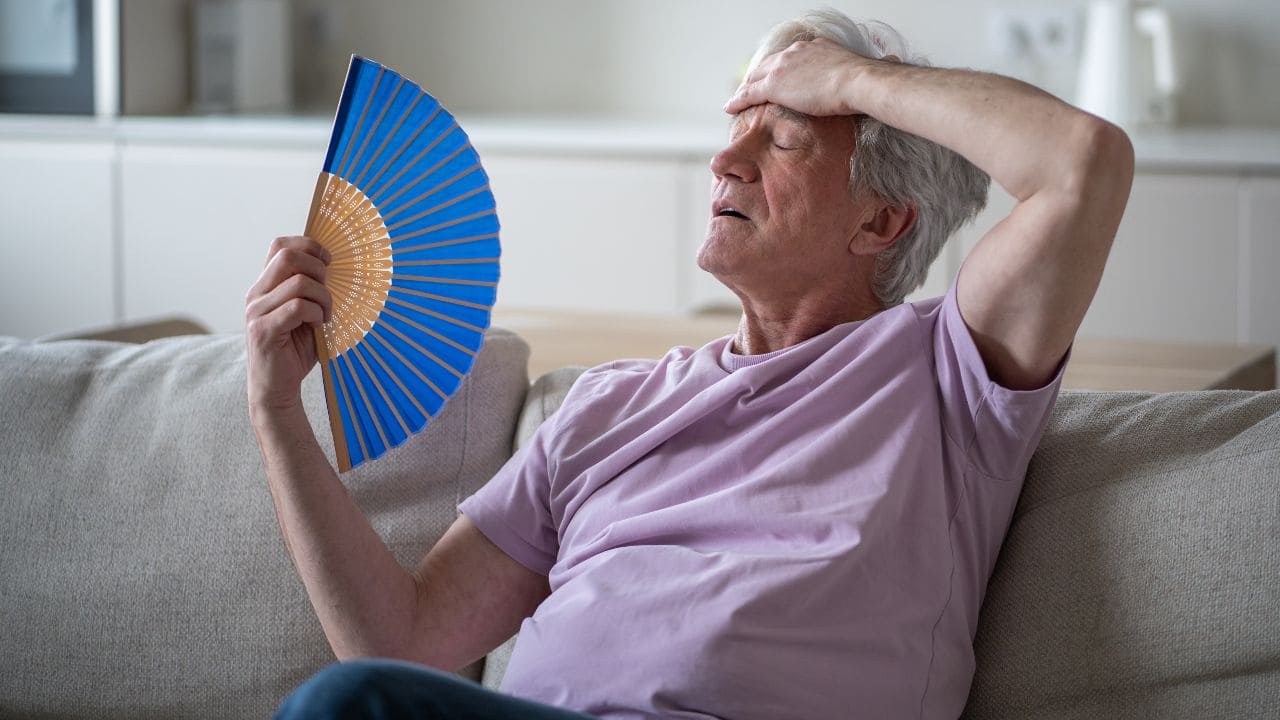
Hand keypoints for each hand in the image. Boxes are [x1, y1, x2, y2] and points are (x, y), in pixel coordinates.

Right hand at [245, 236, 332, 412]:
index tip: (328, 262)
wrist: (277, 388)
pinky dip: (316, 314)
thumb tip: (333, 266)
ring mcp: (256, 311)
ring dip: (323, 298)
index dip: (309, 245)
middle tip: (328, 293)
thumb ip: (310, 290)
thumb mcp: (305, 314)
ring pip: (299, 283)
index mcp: (265, 285)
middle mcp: (256, 294)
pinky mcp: (263, 330)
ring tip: (326, 316)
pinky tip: (318, 326)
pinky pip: (298, 307)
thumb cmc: (295, 351)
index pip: (280, 245)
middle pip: (288, 256)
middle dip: (318, 270)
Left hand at [724, 38, 889, 117]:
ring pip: (755, 77)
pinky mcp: (774, 84)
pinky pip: (749, 92)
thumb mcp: (863, 73)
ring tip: (738, 100)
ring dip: (746, 89)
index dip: (782, 69)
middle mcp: (796, 52)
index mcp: (816, 47)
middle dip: (759, 76)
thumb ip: (864, 77)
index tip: (779, 77)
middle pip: (769, 64)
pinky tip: (730, 107)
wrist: (859, 81)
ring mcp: (783, 67)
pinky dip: (738, 100)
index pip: (791, 58)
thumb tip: (885, 79)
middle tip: (751, 88)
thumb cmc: (867, 82)